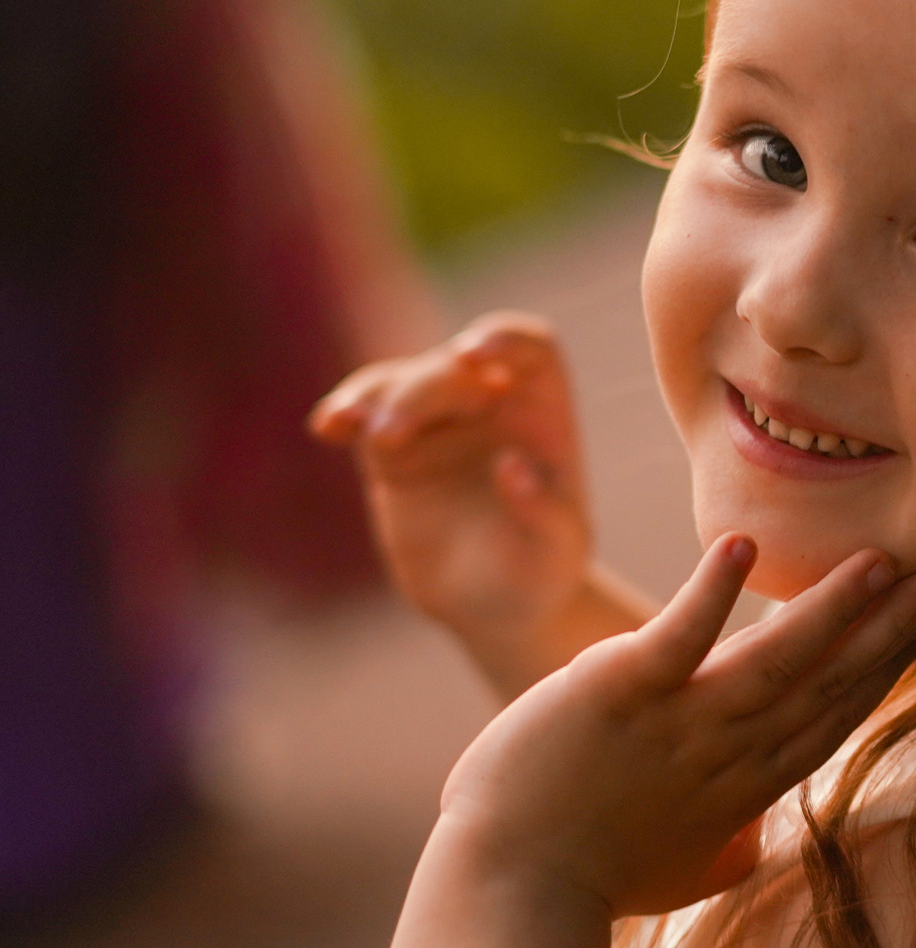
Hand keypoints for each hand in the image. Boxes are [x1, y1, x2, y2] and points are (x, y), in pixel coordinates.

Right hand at [310, 314, 607, 685]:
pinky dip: (344, 414)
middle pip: (450, 369)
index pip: (530, 348)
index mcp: (543, 414)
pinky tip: (328, 426)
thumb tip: (512, 466)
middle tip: (388, 436)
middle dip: (417, 392)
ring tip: (348, 424)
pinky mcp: (393, 453)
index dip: (503, 338)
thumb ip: (542, 511)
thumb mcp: (555, 551)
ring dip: (371, 397)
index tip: (473, 355)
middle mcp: (490, 406)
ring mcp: (437, 425)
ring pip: (398, 385)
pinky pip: (362, 418)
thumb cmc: (540, 573)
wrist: (494, 609)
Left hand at [434, 535, 915, 917]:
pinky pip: (677, 638)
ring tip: (879, 561)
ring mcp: (678, 723)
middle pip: (825, 684)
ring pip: (774, 661)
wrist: (509, 895)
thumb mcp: (675, 875)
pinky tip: (741, 544)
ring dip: (830, 610)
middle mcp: (726, 752)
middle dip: (890, 631)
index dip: (887, 668)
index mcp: (742, 788)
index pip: (831, 718)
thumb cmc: (583, 883)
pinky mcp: (620, 693)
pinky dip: (711, 595)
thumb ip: (725, 851)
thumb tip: (754, 847)